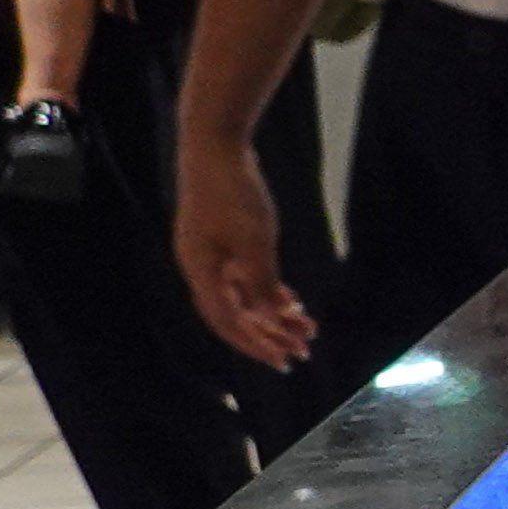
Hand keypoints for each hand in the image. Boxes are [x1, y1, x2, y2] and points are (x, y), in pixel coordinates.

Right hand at [173, 132, 315, 369]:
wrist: (216, 147)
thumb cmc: (233, 192)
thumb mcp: (255, 241)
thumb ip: (262, 282)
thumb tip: (271, 317)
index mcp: (201, 272)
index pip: (227, 322)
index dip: (255, 344)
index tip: (284, 361)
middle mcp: (201, 268)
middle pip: (234, 314)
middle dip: (268, 335)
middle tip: (302, 351)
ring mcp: (210, 254)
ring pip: (242, 296)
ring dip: (272, 314)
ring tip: (306, 328)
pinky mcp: (222, 240)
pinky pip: (244, 278)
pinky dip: (267, 291)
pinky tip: (291, 302)